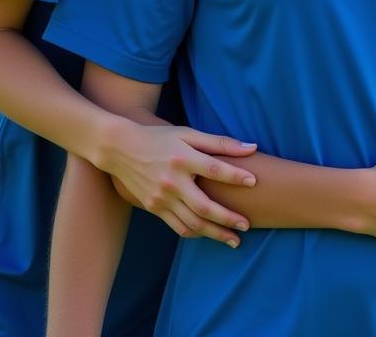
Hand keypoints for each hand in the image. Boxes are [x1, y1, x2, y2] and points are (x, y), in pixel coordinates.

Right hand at [103, 119, 257, 247]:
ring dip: (215, 233)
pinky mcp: (154, 208)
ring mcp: (161, 197)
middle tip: (247, 225)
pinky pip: (178, 226)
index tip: (254, 181)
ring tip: (234, 240)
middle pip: (204, 206)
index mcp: (182, 158)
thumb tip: (252, 147)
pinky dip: (196, 232)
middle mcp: (172, 181)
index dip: (235, 176)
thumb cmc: (160, 138)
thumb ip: (219, 142)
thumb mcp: (187, 134)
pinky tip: (209, 234)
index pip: (214, 169)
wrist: (121, 148)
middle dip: (228, 218)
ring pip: (192, 223)